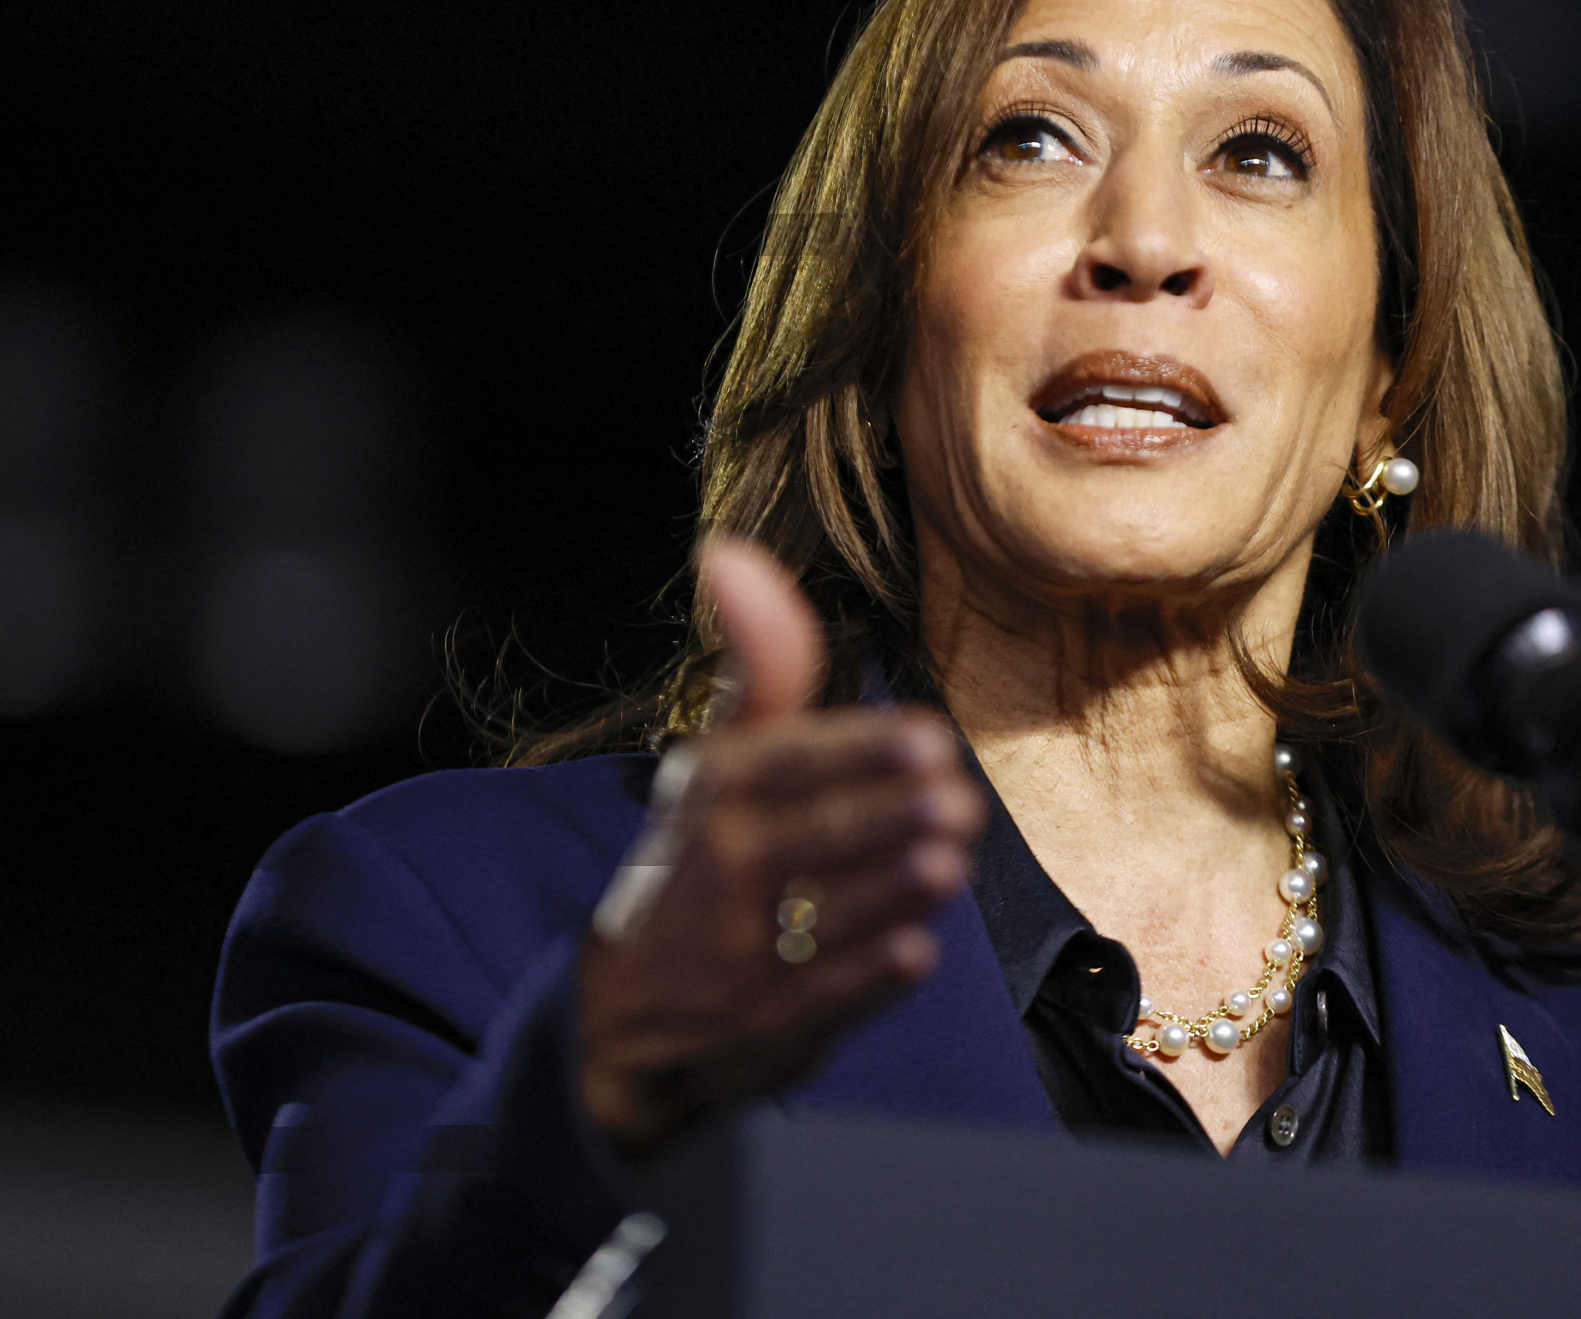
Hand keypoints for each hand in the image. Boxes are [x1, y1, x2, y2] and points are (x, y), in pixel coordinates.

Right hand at [575, 537, 982, 1152]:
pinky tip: (916, 952)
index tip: (926, 738)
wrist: (623, 1026)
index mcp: (710, 800)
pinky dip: (868, 979)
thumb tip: (731, 552)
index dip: (855, 751)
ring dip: (889, 889)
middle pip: (810, 838)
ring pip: (827, 916)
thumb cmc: (697, 869)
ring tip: (947, 861)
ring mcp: (744, 957)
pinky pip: (825, 1000)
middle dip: (885, 817)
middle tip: (956, 796)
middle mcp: (720, 873)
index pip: (783, 764)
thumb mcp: (715, 769)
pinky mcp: (773, 1027)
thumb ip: (756, 670)